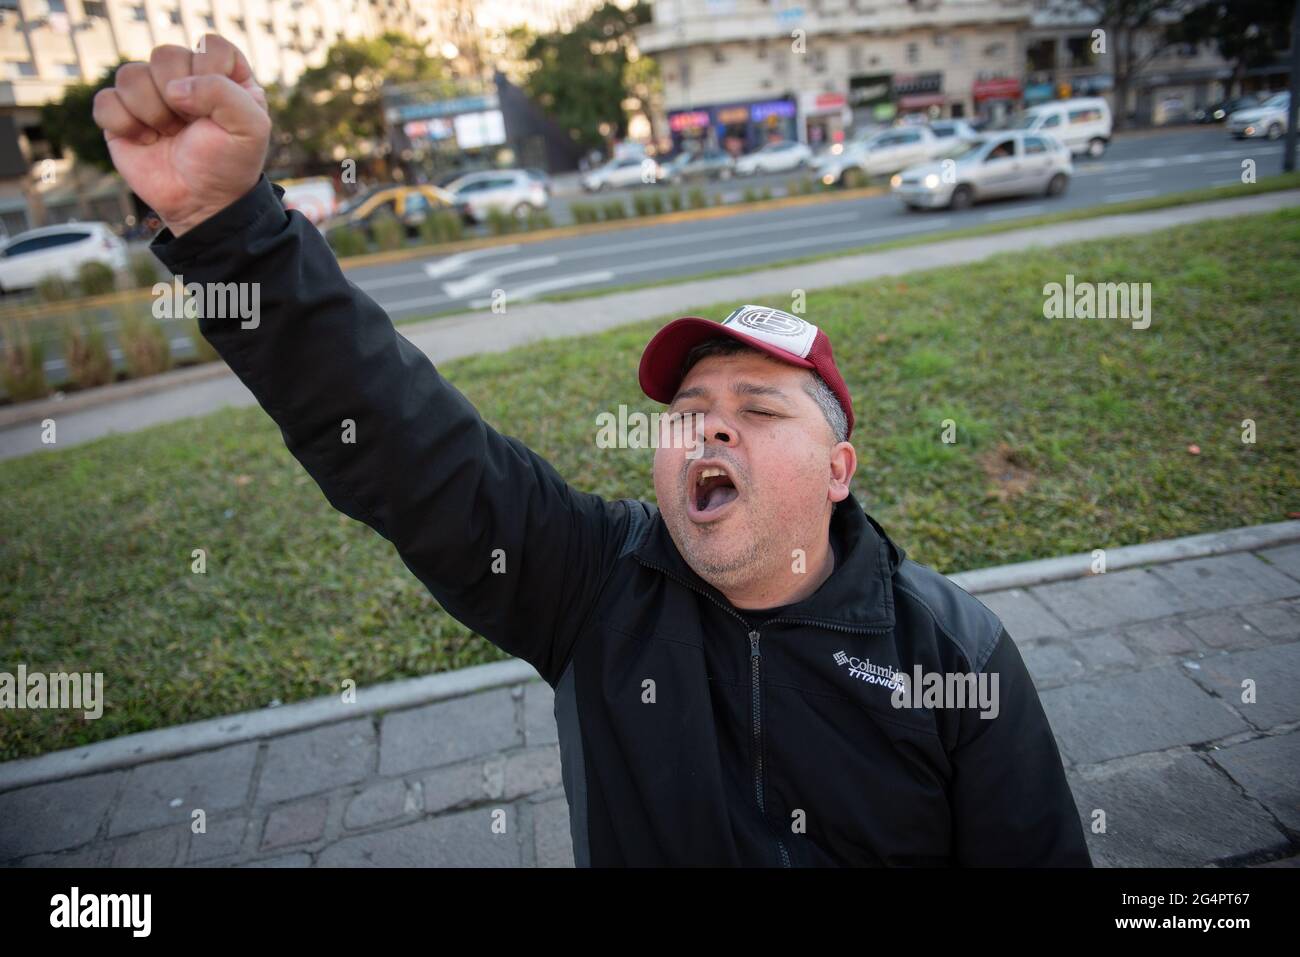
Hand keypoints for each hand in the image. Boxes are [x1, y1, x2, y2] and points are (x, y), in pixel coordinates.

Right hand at [93, 34, 270, 236]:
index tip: (218, 108)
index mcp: (223, 75)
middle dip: (178, 98)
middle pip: (165, 54)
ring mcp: (150, 94)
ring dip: (152, 113)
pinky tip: (145, 141)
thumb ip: (222, 91)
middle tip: (190, 126)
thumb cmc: (229, 165)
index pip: (211, 46)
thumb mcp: (250, 128)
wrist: (202, 204)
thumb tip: (173, 88)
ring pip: (130, 74)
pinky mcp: (121, 114)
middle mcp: (185, 79)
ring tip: (169, 135)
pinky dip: (124, 124)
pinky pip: (105, 100)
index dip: (210, 73)